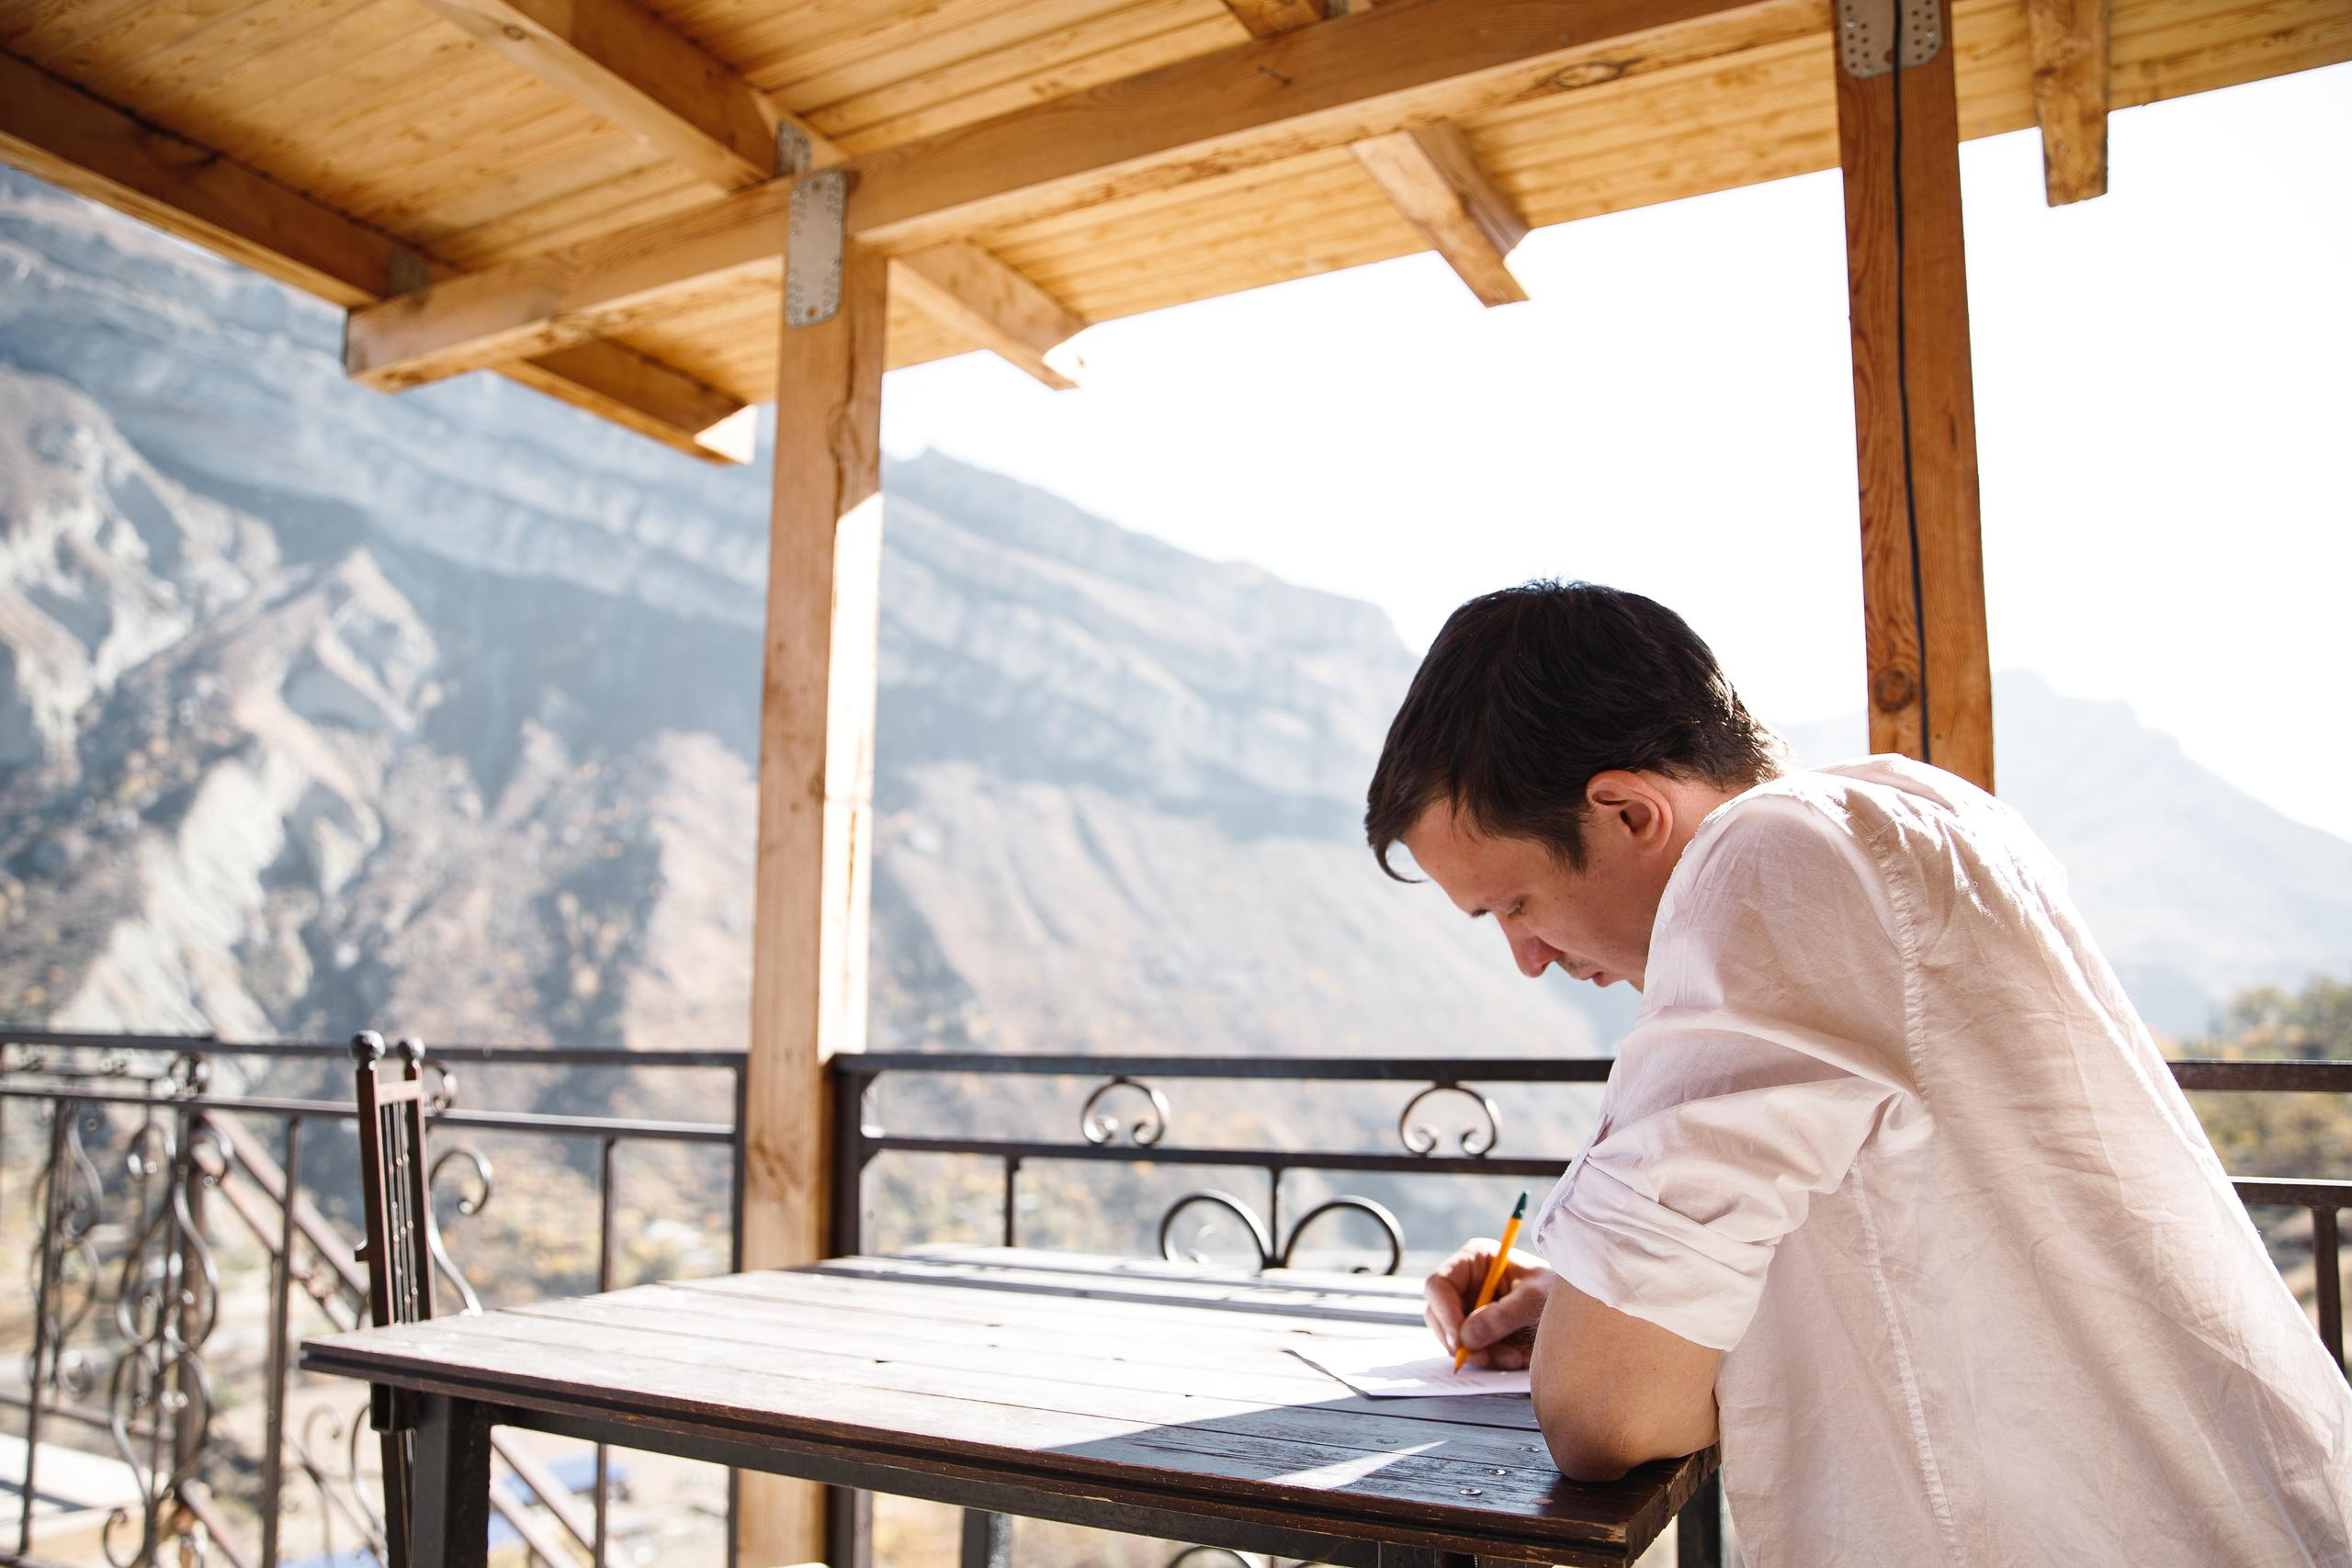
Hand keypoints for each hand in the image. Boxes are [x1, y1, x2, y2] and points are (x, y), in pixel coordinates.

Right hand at [1424, 1238, 1556, 1369]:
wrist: (1576, 1311)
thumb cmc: (1555, 1293)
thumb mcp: (1533, 1300)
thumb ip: (1502, 1316)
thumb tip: (1468, 1337)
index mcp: (1474, 1260)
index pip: (1439, 1285)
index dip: (1445, 1314)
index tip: (1461, 1342)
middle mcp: (1466, 1282)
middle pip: (1439, 1314)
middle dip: (1461, 1340)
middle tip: (1483, 1359)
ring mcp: (1469, 1307)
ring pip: (1453, 1337)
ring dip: (1479, 1353)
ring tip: (1513, 1357)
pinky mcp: (1478, 1330)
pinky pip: (1470, 1350)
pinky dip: (1489, 1358)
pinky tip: (1514, 1356)